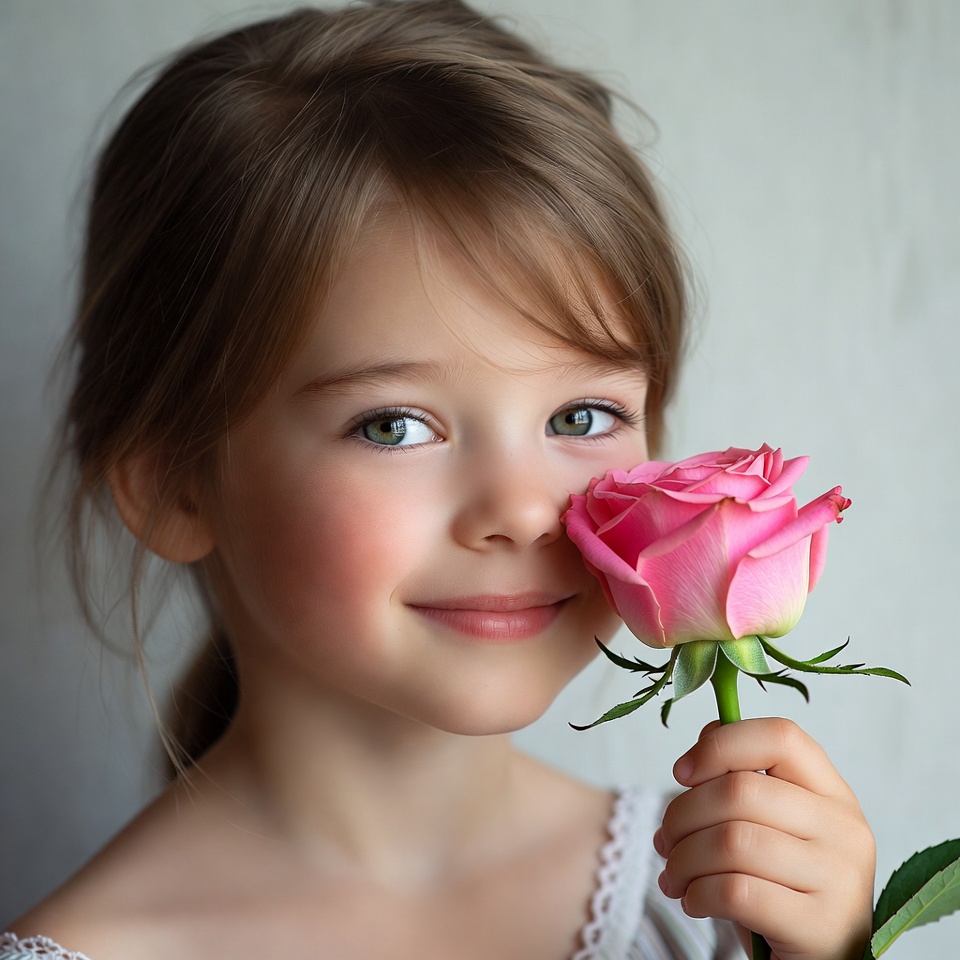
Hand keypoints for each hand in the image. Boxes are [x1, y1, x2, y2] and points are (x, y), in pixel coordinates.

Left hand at [653, 718, 874, 959]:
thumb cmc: (782, 889)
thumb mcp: (770, 829)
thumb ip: (743, 781)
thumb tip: (703, 744)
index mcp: (833, 794)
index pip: (781, 737)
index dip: (721, 745)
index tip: (682, 772)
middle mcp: (846, 829)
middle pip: (741, 790)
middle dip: (682, 813)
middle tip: (665, 840)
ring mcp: (841, 879)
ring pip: (732, 841)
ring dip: (684, 858)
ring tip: (673, 875)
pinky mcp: (823, 927)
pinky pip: (738, 892)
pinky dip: (699, 894)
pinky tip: (693, 901)